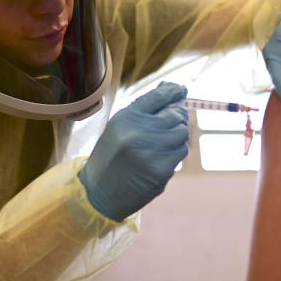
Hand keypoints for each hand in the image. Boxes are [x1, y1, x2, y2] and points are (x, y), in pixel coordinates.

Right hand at [79, 82, 189, 220]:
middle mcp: (138, 132)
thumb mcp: (119, 127)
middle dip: (177, 118)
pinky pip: (180, 152)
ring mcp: (151, 152)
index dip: (173, 91)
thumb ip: (144, 110)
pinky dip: (174, 154)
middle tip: (169, 125)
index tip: (180, 90)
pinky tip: (159, 159)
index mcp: (126, 118)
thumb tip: (172, 88)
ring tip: (160, 145)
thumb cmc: (111, 156)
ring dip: (176, 137)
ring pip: (182, 133)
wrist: (98, 192)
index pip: (158, 96)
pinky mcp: (161, 170)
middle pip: (176, 114)